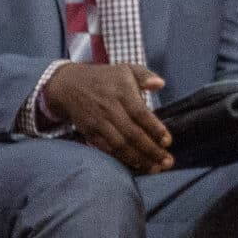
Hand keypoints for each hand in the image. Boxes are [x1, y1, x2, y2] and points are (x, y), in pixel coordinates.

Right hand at [42, 61, 171, 173]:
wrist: (69, 85)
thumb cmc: (105, 78)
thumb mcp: (126, 69)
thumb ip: (145, 75)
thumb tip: (160, 84)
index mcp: (122, 92)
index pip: (140, 113)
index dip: (155, 129)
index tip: (168, 141)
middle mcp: (110, 108)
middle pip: (132, 134)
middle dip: (151, 150)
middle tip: (167, 162)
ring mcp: (98, 122)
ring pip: (120, 145)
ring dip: (139, 159)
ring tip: (155, 168)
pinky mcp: (90, 133)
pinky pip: (107, 149)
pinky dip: (121, 159)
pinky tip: (136, 165)